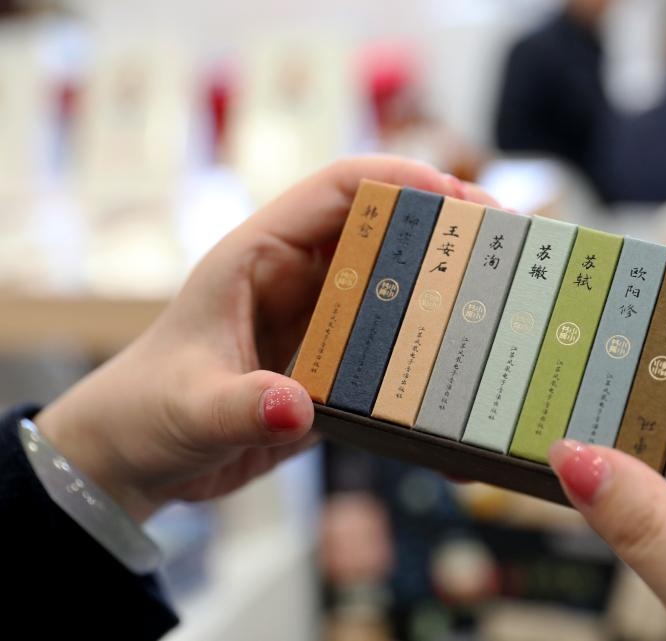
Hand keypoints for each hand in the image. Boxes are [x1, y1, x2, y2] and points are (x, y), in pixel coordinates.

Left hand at [35, 156, 496, 522]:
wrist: (137, 458)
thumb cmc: (146, 413)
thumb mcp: (188, 409)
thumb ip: (238, 406)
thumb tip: (297, 410)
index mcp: (257, 258)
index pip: (334, 191)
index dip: (396, 178)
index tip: (454, 191)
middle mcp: (296, 279)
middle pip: (383, 231)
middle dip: (444, 227)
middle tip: (504, 239)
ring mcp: (320, 322)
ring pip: (396, 285)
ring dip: (447, 286)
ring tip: (503, 294)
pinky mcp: (333, 366)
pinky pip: (391, 345)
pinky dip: (430, 350)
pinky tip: (466, 369)